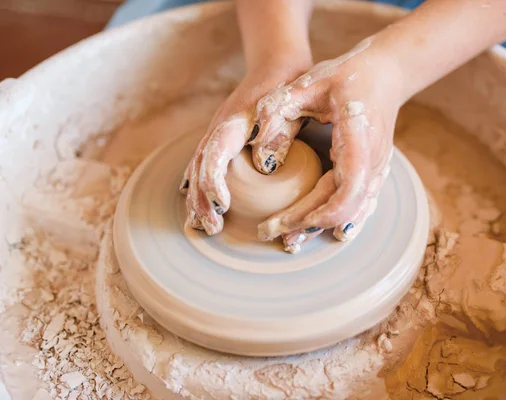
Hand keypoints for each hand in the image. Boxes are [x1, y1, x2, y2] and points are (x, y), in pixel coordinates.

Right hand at [179, 59, 310, 235]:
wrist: (277, 61)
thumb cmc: (288, 83)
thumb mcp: (290, 105)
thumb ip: (280, 132)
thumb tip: (266, 167)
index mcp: (233, 121)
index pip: (214, 156)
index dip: (214, 183)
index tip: (222, 206)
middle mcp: (219, 127)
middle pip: (200, 167)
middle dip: (202, 200)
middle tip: (211, 228)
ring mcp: (217, 132)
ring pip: (198, 168)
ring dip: (197, 198)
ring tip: (201, 226)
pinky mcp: (222, 137)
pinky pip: (203, 164)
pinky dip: (198, 186)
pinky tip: (199, 204)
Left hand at [252, 36, 405, 251]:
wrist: (386, 73)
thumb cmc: (347, 75)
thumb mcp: (309, 82)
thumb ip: (279, 109)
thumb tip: (260, 156)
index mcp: (360, 140)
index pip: (347, 189)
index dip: (321, 213)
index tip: (290, 223)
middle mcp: (373, 162)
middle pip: (343, 207)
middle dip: (306, 225)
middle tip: (268, 233)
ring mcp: (377, 170)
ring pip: (353, 211)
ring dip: (321, 228)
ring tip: (288, 241)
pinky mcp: (374, 172)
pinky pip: (359, 205)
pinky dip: (339, 222)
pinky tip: (320, 233)